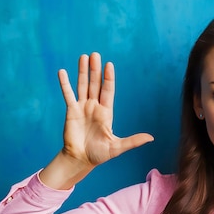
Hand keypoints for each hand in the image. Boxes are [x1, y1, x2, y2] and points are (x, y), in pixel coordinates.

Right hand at [58, 52, 153, 167]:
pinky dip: (64, 84)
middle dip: (95, 70)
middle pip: (95, 84)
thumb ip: (133, 141)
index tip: (109, 65)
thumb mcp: (118, 147)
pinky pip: (67, 95)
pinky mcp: (71, 111)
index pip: (108, 91)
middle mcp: (94, 107)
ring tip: (83, 56)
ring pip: (82, 85)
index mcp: (106, 112)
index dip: (108, 78)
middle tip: (95, 54)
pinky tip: (62, 72)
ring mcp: (82, 107)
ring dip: (82, 71)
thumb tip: (151, 138)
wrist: (81, 160)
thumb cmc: (99, 154)